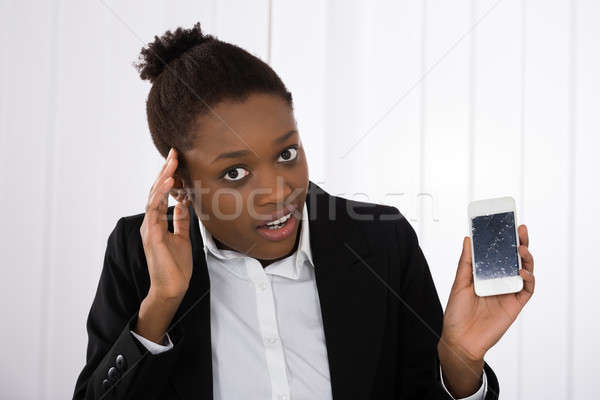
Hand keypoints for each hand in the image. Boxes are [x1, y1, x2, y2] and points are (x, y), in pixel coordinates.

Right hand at [139, 147, 192, 301]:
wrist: (171, 288)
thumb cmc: (175, 266)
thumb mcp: (183, 237)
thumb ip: (181, 220)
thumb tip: (183, 203)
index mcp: (157, 222)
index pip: (162, 194)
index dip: (168, 176)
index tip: (177, 160)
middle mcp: (151, 222)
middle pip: (156, 191)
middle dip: (166, 171)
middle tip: (174, 153)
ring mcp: (149, 228)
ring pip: (153, 196)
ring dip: (163, 178)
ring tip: (172, 162)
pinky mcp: (152, 235)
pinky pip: (154, 210)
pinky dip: (161, 194)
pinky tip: (168, 182)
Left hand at [440, 225, 534, 360]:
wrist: (461, 340)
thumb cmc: (457, 314)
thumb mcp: (459, 284)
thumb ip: (466, 262)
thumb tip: (468, 239)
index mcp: (485, 274)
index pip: (497, 253)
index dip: (503, 240)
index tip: (506, 224)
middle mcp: (498, 281)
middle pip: (514, 259)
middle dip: (519, 243)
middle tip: (520, 230)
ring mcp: (508, 292)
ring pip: (525, 271)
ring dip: (526, 259)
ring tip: (521, 250)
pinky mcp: (515, 305)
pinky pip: (527, 290)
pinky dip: (528, 280)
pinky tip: (522, 273)